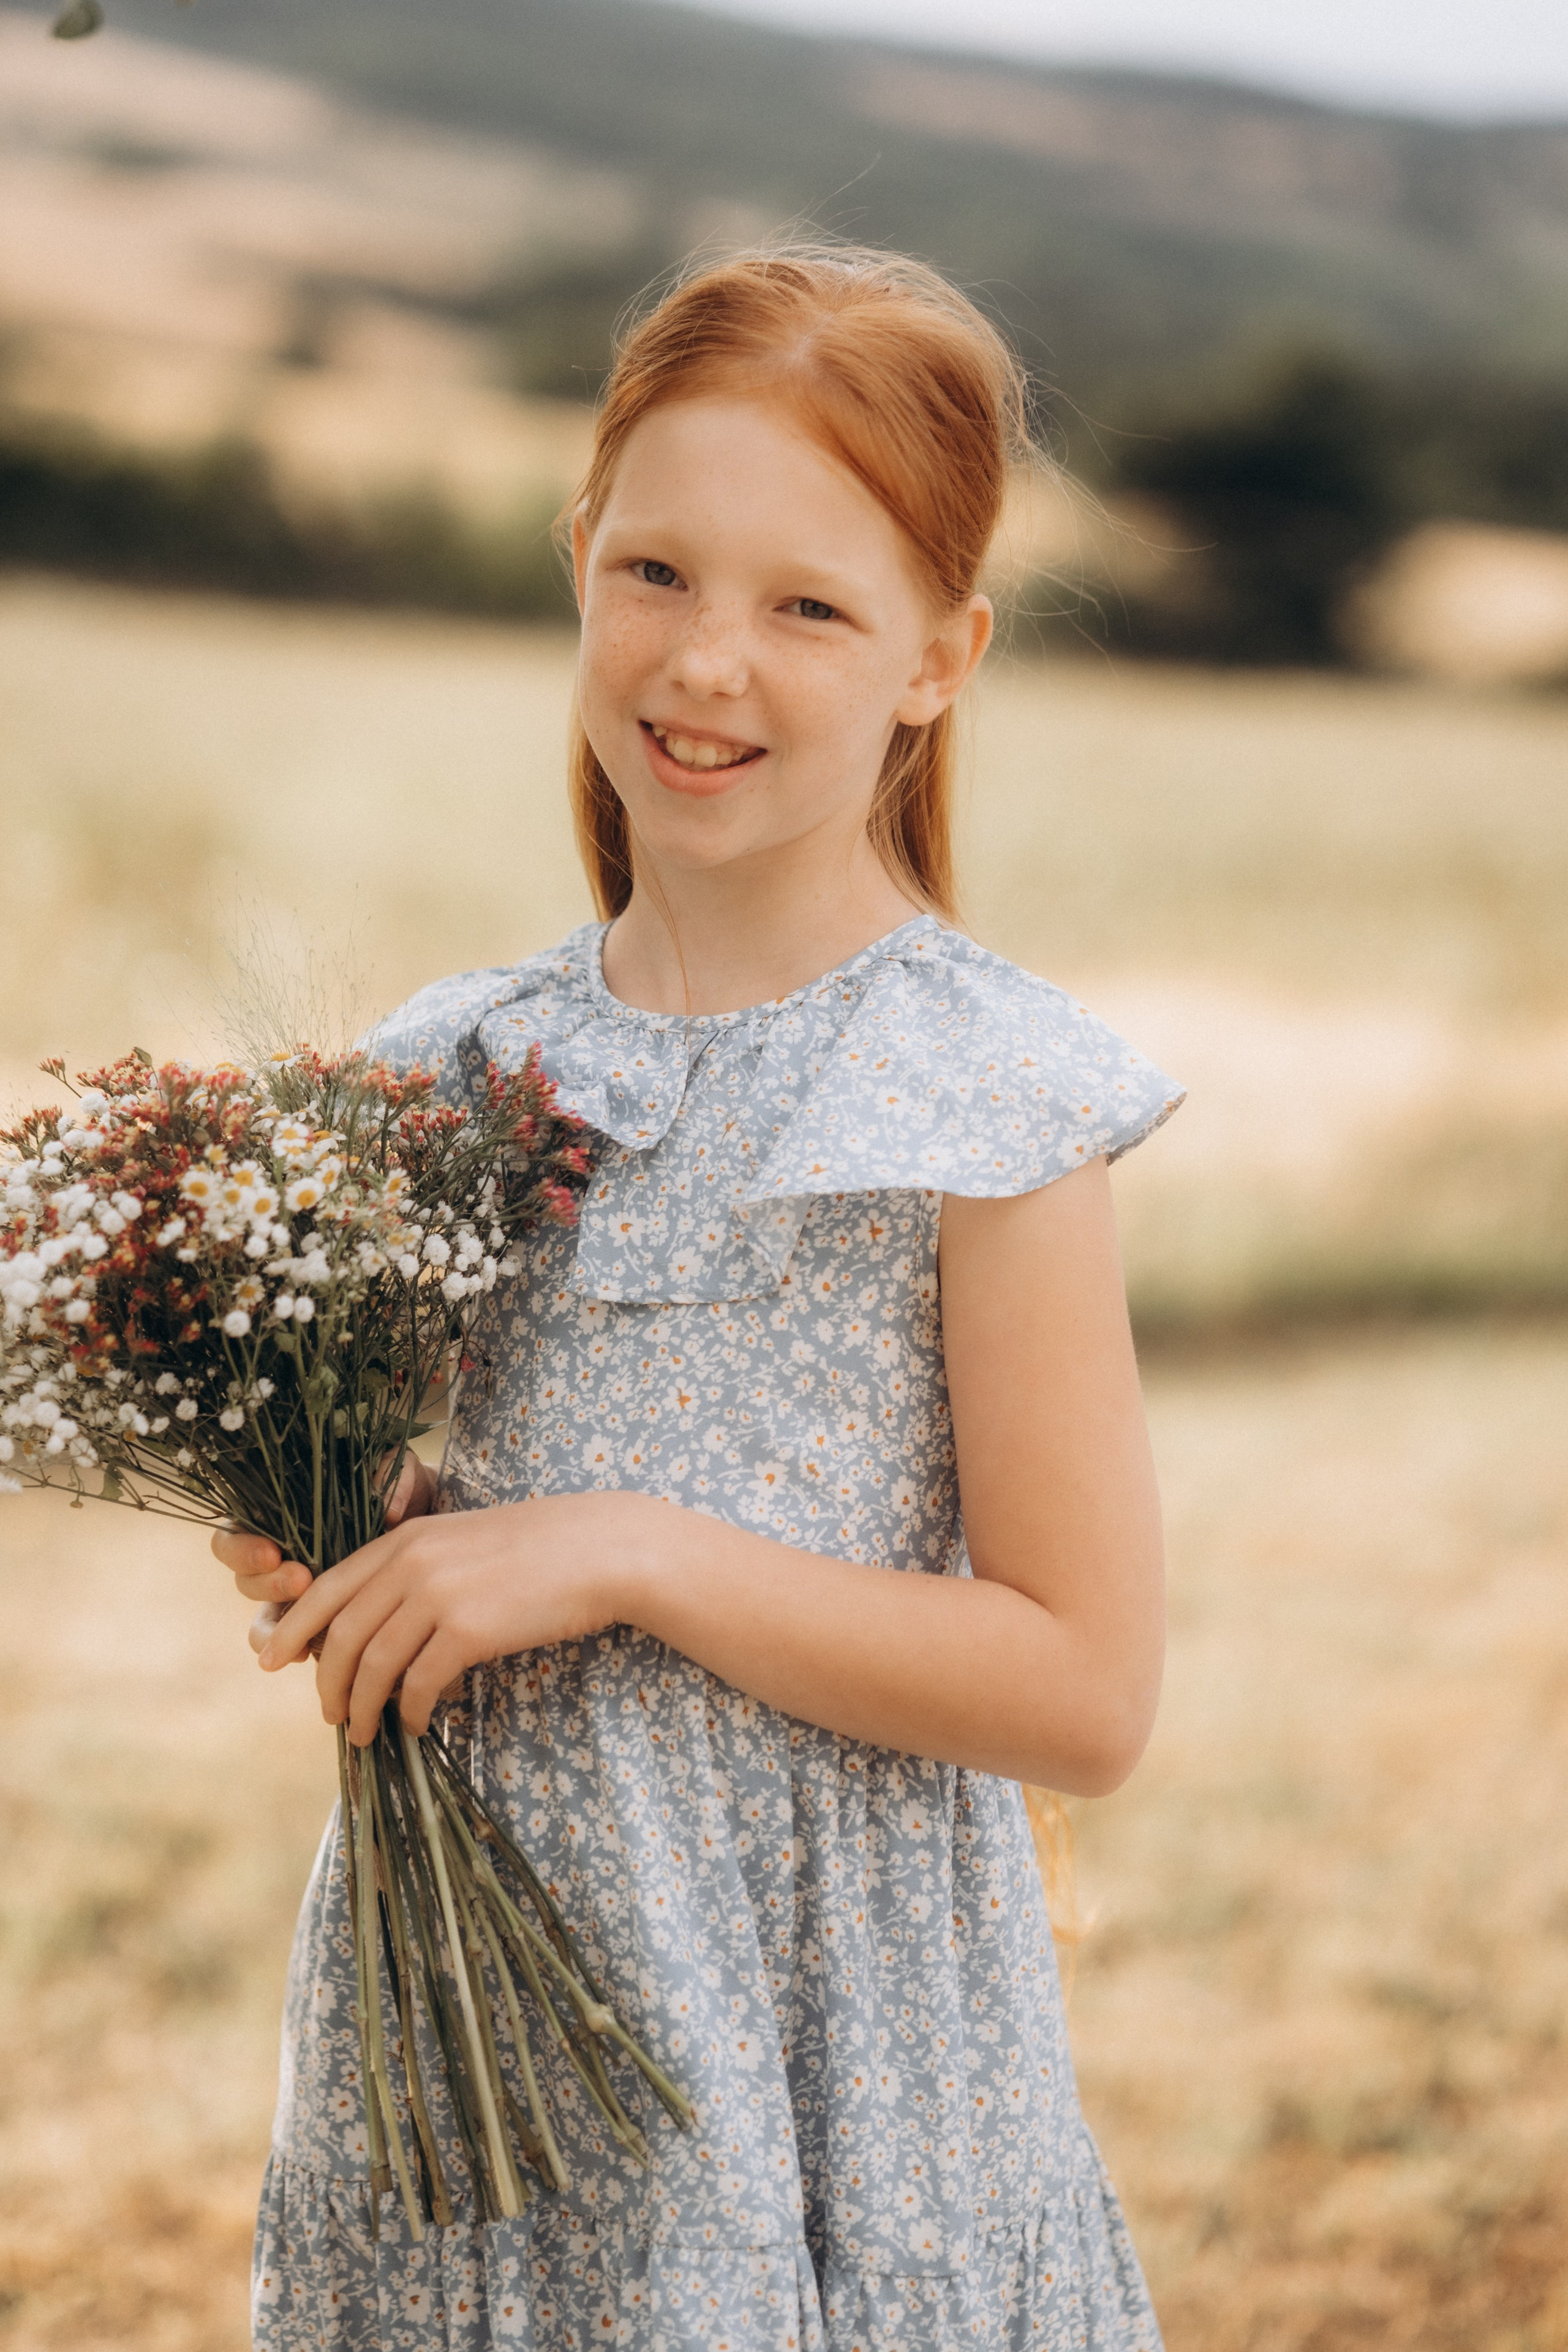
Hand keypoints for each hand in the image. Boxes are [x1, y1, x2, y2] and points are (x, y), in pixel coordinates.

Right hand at [211, 1451, 436, 1657]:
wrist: (433, 1533)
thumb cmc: (406, 1493)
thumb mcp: (402, 1473)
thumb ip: (393, 1474)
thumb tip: (390, 1509)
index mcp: (280, 1517)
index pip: (234, 1534)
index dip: (242, 1548)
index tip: (273, 1552)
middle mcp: (280, 1558)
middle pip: (245, 1580)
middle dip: (267, 1584)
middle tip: (301, 1580)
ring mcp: (297, 1595)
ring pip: (265, 1618)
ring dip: (279, 1625)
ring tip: (310, 1621)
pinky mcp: (320, 1623)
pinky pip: (294, 1644)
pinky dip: (297, 1649)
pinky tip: (312, 1654)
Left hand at [254, 1489, 651, 1744]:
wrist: (599, 1550)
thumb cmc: (537, 1551)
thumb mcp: (462, 1544)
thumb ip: (415, 1572)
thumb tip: (375, 1630)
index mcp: (406, 1538)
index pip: (327, 1588)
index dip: (294, 1628)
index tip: (273, 1660)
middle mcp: (412, 1562)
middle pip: (341, 1634)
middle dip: (325, 1682)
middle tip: (329, 1715)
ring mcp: (439, 1595)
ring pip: (372, 1665)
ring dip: (362, 1708)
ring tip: (363, 1732)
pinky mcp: (469, 1630)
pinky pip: (420, 1684)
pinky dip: (410, 1711)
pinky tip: (418, 1724)